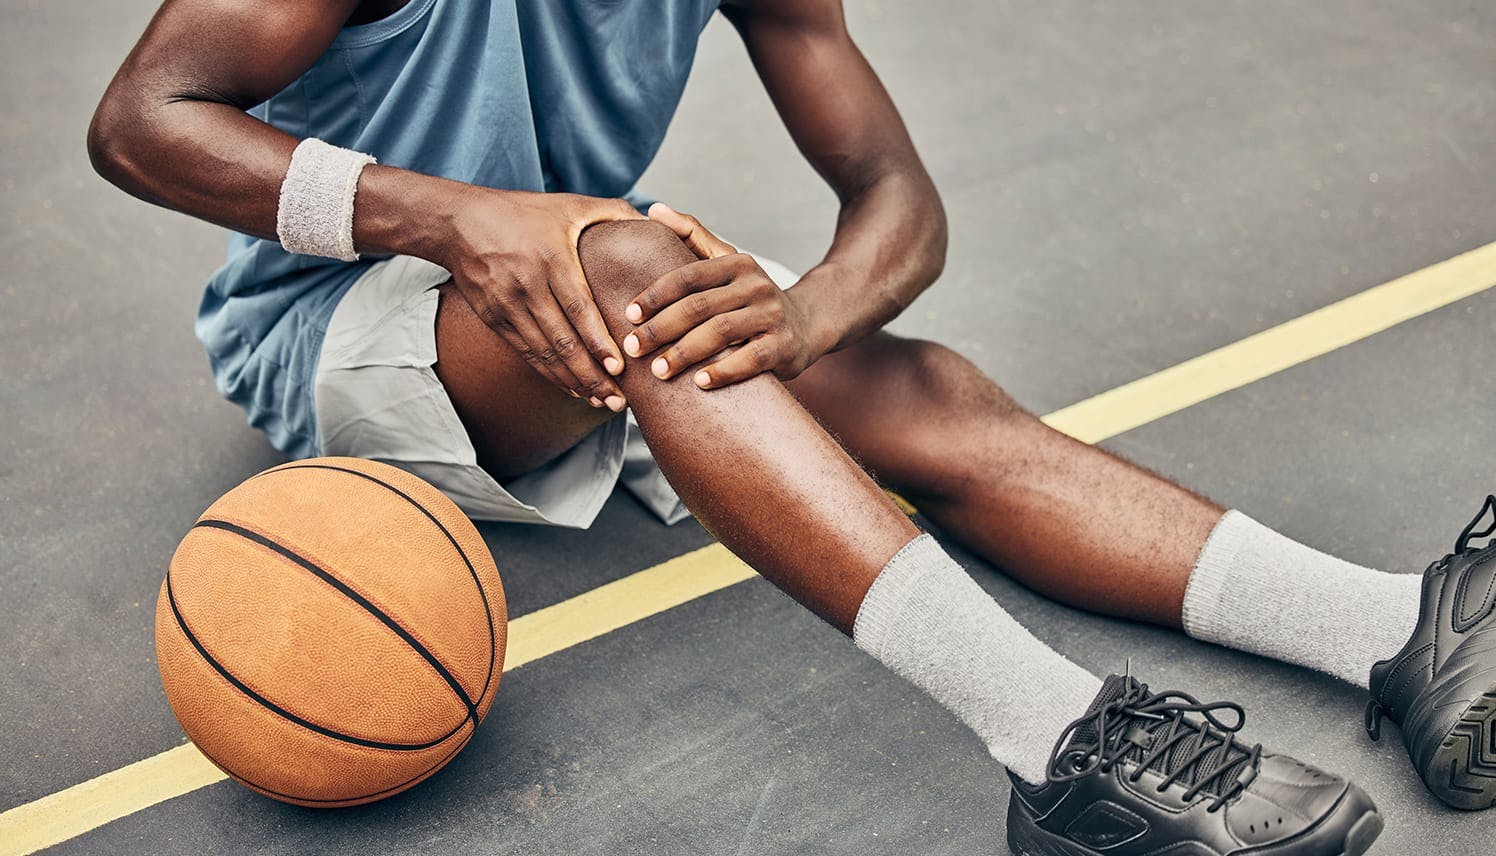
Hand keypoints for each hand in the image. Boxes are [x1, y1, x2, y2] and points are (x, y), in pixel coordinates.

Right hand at [442, 189, 642, 409]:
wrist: (458, 222)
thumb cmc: (522, 212)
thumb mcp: (568, 204)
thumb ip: (613, 212)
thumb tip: (653, 221)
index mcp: (551, 258)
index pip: (578, 307)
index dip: (598, 340)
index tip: (618, 367)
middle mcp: (528, 285)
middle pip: (563, 340)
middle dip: (592, 375)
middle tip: (619, 399)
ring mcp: (507, 305)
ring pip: (545, 353)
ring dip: (574, 381)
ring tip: (602, 400)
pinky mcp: (494, 318)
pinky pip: (527, 353)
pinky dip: (550, 374)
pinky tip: (572, 388)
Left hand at [622, 203, 820, 388]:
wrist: (805, 324)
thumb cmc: (750, 296)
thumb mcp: (726, 262)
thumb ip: (691, 235)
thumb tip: (653, 209)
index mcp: (735, 263)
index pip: (688, 277)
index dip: (655, 295)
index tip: (628, 316)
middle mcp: (755, 284)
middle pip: (699, 306)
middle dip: (661, 329)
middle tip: (633, 349)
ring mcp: (771, 315)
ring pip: (721, 332)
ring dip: (685, 353)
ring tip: (658, 370)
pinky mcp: (783, 346)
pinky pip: (750, 359)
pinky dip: (723, 371)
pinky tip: (699, 383)